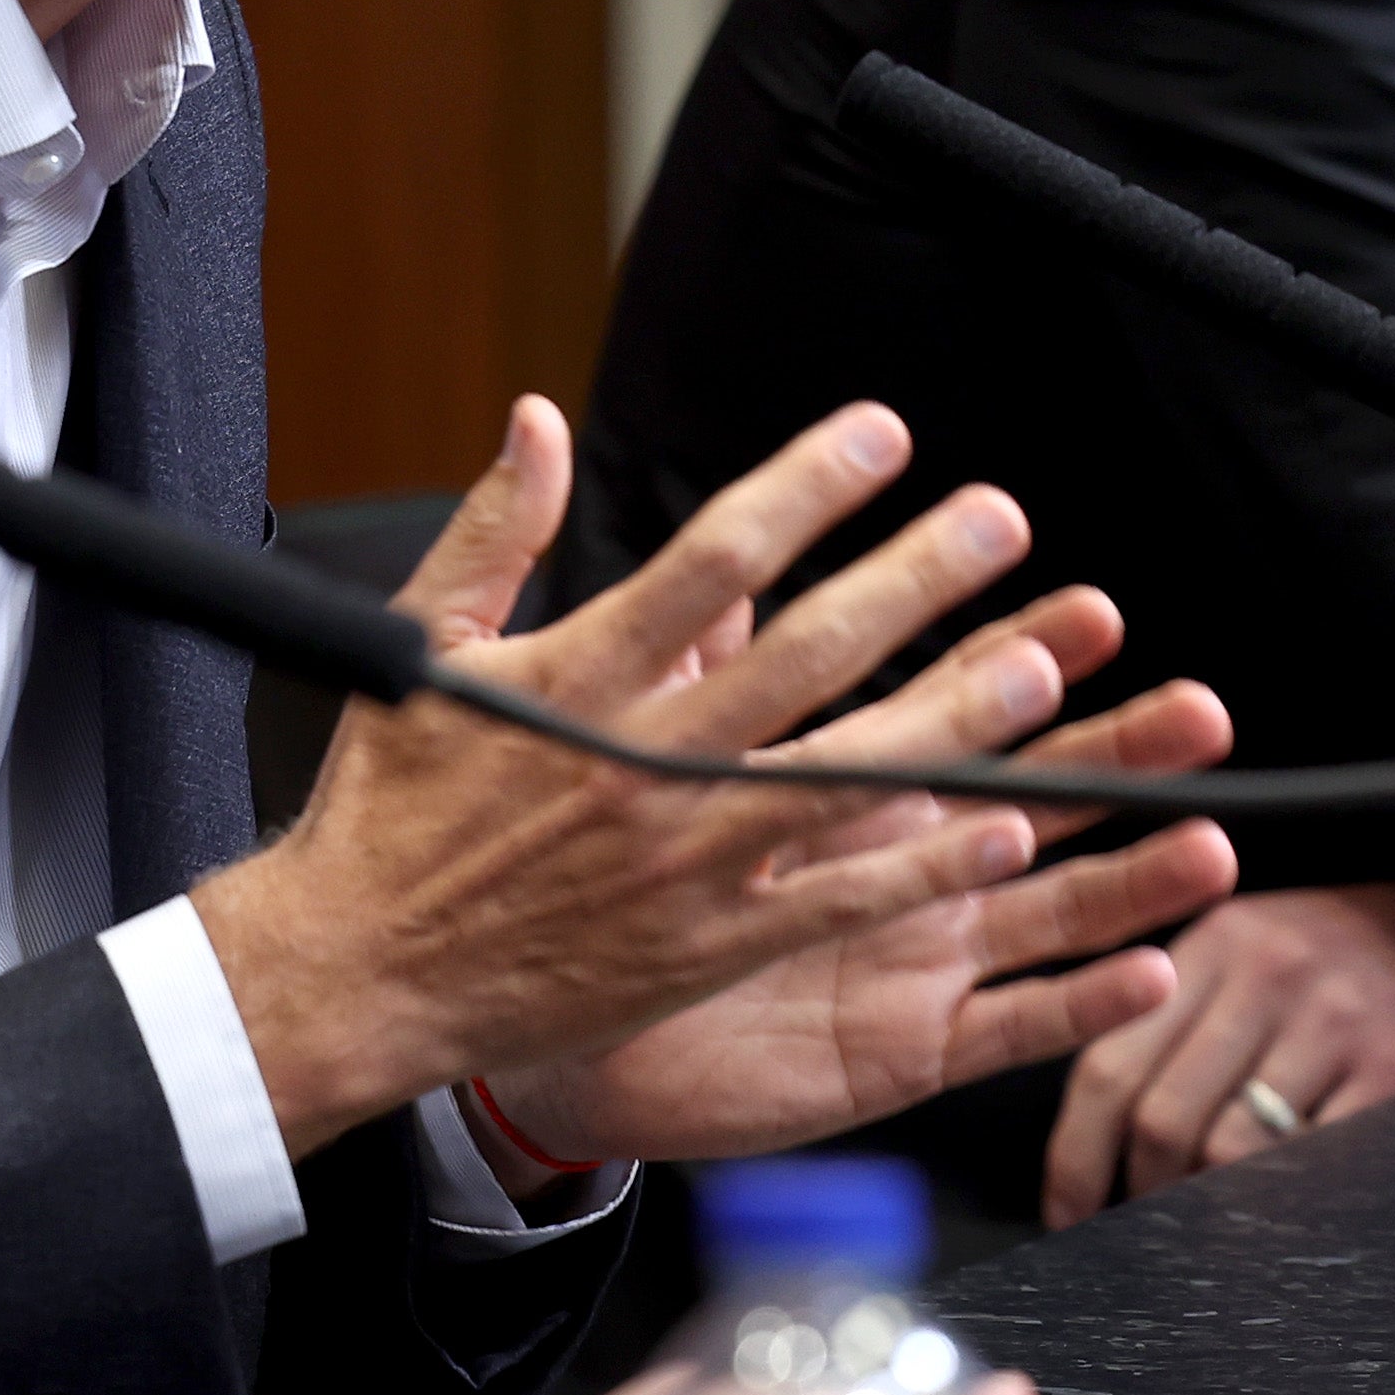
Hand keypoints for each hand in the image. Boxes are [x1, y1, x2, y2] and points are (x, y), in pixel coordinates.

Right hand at [190, 397, 1184, 1154]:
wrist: (357, 976)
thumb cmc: (385, 811)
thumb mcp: (416, 649)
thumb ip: (494, 530)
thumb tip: (537, 419)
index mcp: (573, 678)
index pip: (711, 559)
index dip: (805, 489)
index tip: (879, 433)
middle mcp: (639, 765)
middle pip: (801, 656)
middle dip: (909, 581)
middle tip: (996, 519)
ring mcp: (678, 861)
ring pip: (836, 776)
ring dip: (944, 719)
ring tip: (1037, 664)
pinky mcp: (702, 946)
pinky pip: (828, 900)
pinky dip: (914, 866)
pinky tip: (996, 830)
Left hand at [467, 588, 1241, 1172]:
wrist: (567, 1039)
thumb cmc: (614, 902)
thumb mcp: (665, 777)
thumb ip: (704, 671)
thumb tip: (728, 563)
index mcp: (852, 795)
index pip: (956, 709)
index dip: (1026, 661)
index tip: (1091, 611)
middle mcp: (907, 872)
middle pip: (1036, 799)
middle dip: (1115, 755)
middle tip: (1199, 712)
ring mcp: (917, 960)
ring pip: (1050, 913)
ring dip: (1133, 880)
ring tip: (1210, 845)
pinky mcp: (906, 1050)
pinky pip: (1008, 1029)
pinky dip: (1082, 1004)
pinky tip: (1152, 971)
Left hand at [1041, 880, 1394, 1226]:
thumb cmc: (1360, 950)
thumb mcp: (1263, 944)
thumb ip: (1191, 1014)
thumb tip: (1120, 1135)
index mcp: (1216, 944)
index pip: (1107, 1069)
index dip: (1076, 1160)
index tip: (1069, 1213)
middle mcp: (1267, 974)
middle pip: (1161, 1121)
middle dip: (1143, 1199)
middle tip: (1147, 1237)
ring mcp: (1336, 1019)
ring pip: (1230, 1152)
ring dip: (1210, 1213)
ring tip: (1215, 1238)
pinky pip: (1318, 1161)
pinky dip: (1290, 1207)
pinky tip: (1288, 1227)